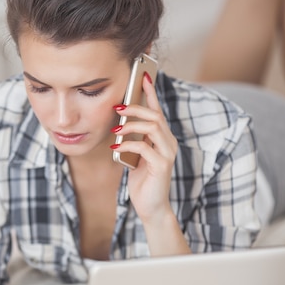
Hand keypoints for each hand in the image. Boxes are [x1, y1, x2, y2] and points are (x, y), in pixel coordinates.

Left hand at [112, 73, 177, 222]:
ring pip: (153, 128)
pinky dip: (128, 144)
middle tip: (118, 107)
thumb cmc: (143, 181)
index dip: (151, 93)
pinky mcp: (162, 166)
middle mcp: (169, 143)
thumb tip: (120, 124)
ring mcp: (167, 154)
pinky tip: (116, 148)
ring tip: (116, 127)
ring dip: (132, 125)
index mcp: (163, 139)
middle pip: (155, 116)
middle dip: (136, 107)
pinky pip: (145, 148)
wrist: (151, 207)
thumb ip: (134, 140)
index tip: (143, 77)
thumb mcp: (136, 156)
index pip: (158, 111)